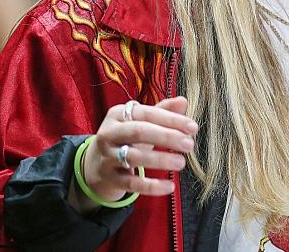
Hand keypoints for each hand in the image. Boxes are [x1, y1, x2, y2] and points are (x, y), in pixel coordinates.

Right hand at [78, 96, 197, 205]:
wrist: (96, 166)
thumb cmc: (126, 139)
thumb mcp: (140, 123)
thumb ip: (162, 112)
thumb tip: (183, 101)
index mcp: (118, 114)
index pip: (147, 113)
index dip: (171, 120)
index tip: (193, 127)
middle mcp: (109, 133)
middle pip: (139, 131)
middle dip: (167, 137)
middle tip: (189, 144)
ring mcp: (107, 156)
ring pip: (134, 157)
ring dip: (160, 160)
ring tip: (181, 163)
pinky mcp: (109, 179)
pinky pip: (131, 183)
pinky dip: (151, 186)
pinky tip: (169, 187)